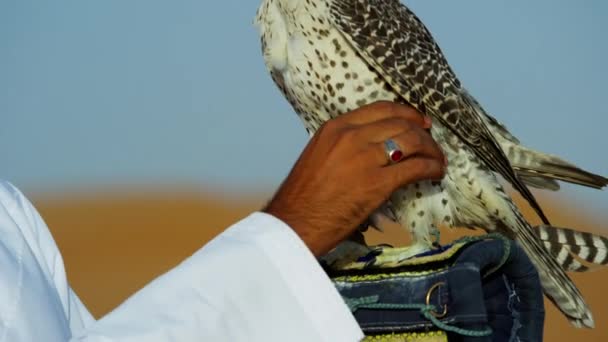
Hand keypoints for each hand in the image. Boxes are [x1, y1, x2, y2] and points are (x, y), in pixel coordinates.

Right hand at [263, 101, 445, 256]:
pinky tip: (436, 173)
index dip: (407, 113)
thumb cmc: (303, 195)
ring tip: (438, 160)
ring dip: (431, 150)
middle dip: (423, 133)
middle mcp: (352, 136)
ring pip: (412, 142)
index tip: (419, 121)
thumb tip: (374, 148)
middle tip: (432, 143)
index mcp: (336, 127)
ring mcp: (365, 158)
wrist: (294, 222)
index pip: (381, 109)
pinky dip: (431, 168)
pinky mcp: (377, 183)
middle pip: (401, 124)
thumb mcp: (319, 155)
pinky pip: (415, 168)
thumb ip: (344, 145)